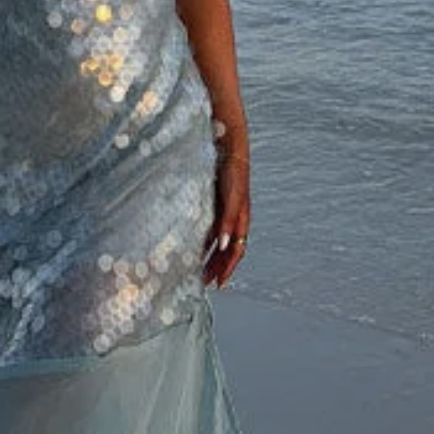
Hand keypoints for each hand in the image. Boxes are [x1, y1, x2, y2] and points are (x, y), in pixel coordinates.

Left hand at [202, 152, 250, 289]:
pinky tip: (192, 248)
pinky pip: (209, 230)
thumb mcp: (232, 199)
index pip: (236, 251)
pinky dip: (203, 242)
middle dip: (217, 268)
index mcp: (242, 220)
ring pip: (218, 243)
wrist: (228, 150)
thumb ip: (229, 221)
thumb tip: (224, 245)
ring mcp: (223, 213)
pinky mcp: (214, 206)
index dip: (228, 268)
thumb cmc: (234, 174)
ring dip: (210, 257)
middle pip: (227, 251)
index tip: (218, 283)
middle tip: (204, 283)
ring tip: (198, 271)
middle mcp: (234, 220)